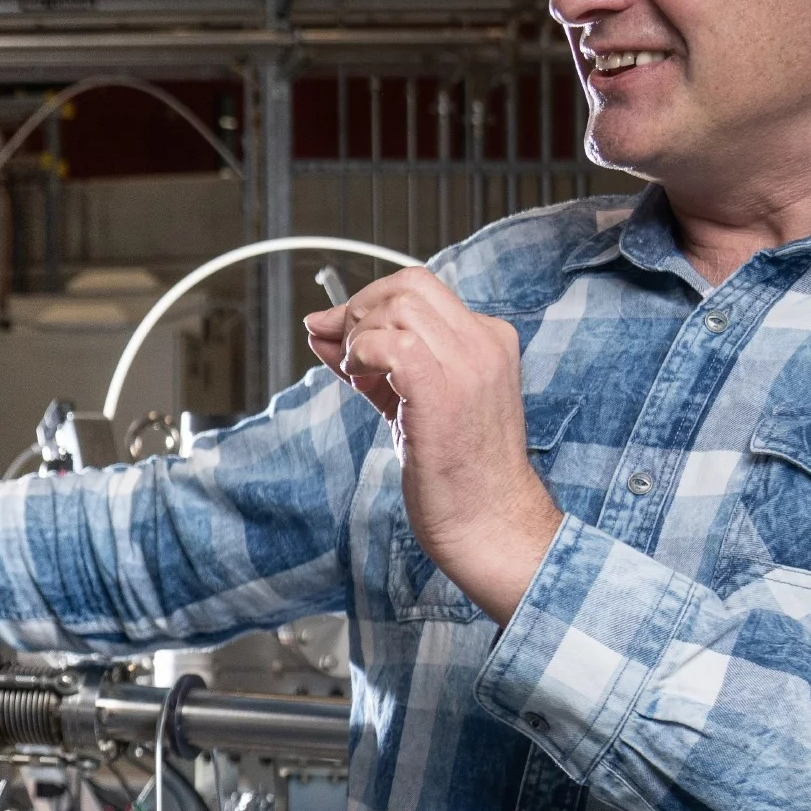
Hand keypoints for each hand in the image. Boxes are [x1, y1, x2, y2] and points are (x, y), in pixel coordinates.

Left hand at [304, 267, 562, 622]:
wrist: (490, 525)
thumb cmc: (455, 473)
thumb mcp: (412, 401)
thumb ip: (372, 362)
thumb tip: (320, 329)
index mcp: (488, 340)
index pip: (420, 289)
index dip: (367, 302)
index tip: (335, 330)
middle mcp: (484, 344)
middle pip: (408, 286)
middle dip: (358, 310)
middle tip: (338, 349)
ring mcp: (468, 365)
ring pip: (399, 306)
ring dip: (360, 335)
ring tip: (356, 375)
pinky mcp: (443, 392)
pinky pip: (393, 344)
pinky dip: (363, 353)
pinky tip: (359, 380)